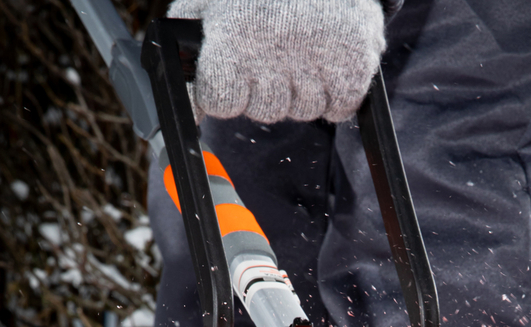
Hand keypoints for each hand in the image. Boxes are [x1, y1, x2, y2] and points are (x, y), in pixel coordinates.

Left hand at [166, 0, 385, 122]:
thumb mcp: (208, 6)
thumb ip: (185, 55)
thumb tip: (177, 112)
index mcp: (233, 37)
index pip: (219, 101)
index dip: (226, 91)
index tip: (233, 72)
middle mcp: (272, 53)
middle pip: (264, 109)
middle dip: (267, 88)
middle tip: (273, 51)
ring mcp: (315, 64)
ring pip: (302, 109)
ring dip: (301, 87)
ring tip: (301, 48)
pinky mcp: (353, 68)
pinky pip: (339, 107)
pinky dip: (336, 92)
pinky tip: (326, 60)